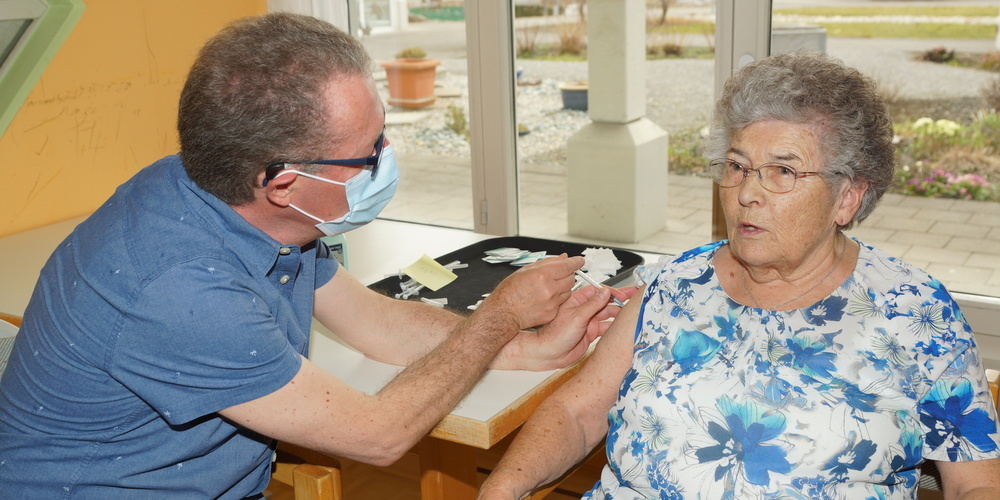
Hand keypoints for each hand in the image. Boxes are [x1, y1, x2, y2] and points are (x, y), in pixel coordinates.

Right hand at [479, 254, 582, 330]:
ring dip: (563, 287)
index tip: (580, 261)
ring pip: (568, 291)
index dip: (576, 262)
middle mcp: (550, 289)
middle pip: (571, 278)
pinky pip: (561, 303)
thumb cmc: (509, 292)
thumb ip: (547, 263)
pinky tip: (544, 299)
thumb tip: (563, 258)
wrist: (503, 313)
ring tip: (548, 288)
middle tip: (559, 275)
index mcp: (542, 275)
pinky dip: (557, 299)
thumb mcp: (525, 270)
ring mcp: (552, 302)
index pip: (568, 265)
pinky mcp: (552, 313)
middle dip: (568, 275)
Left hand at [516, 284, 637, 369]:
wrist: (549, 354)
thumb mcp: (577, 316)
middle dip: (620, 300)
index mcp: (578, 301)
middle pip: (605, 302)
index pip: (599, 291)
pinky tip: (623, 326)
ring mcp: (588, 322)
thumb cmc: (555, 334)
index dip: (612, 292)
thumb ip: (593, 304)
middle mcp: (584, 310)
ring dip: (619, 313)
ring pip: (607, 315)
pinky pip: (606, 328)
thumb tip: (605, 292)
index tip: (624, 293)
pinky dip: (615, 327)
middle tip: (635, 297)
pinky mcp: (590, 334)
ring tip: (633, 311)